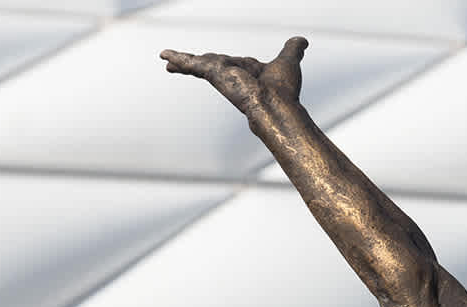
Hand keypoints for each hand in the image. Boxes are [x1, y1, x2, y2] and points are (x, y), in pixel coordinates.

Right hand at [160, 36, 307, 115]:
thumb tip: (302, 40)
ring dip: (181, 61)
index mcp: (247, 73)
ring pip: (197, 65)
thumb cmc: (285, 91)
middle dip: (192, 64)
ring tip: (165, 58)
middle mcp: (232, 75)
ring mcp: (221, 75)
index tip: (209, 61)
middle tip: (176, 63)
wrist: (276, 106)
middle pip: (207, 65)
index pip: (228, 65)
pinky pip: (192, 64)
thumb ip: (293, 50)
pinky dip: (178, 59)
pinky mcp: (213, 73)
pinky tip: (164, 55)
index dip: (219, 62)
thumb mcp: (288, 61)